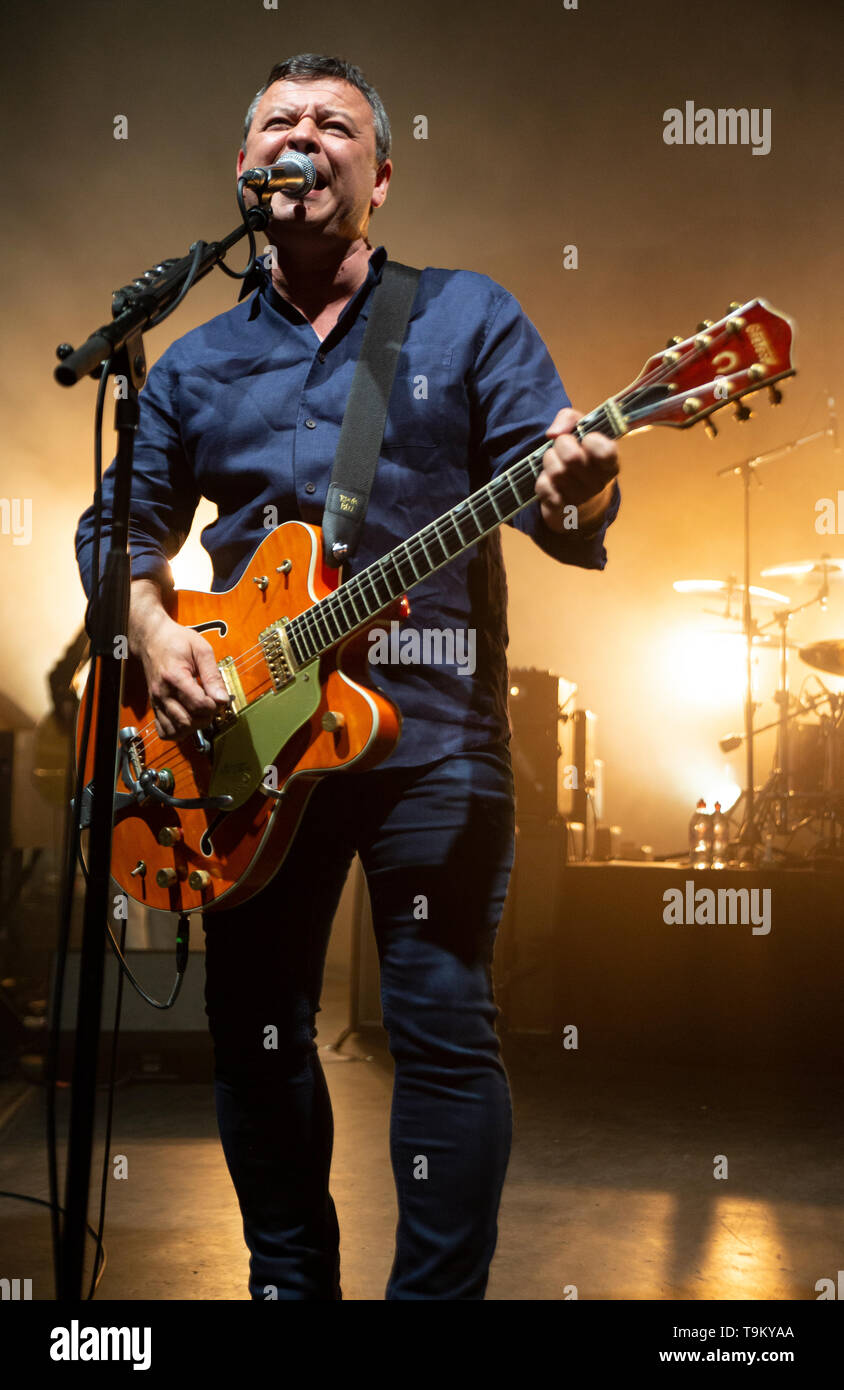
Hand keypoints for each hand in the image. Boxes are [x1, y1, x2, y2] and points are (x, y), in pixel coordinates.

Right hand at [128, 582, 230, 739]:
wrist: (152, 639)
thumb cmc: (177, 641)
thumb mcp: (201, 650)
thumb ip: (213, 675)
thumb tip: (222, 698)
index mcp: (174, 676)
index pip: (198, 704)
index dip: (214, 706)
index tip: (219, 697)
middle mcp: (162, 693)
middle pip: (188, 721)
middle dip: (206, 718)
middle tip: (212, 705)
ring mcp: (156, 702)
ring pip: (176, 730)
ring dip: (194, 727)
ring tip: (201, 712)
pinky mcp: (155, 707)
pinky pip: (164, 731)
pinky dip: (178, 732)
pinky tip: (187, 720)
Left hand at [536, 407, 619, 534]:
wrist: (575, 492)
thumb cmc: (579, 452)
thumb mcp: (579, 428)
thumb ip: (569, 418)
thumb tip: (553, 433)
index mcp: (610, 463)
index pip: (605, 452)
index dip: (592, 441)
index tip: (587, 437)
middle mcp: (599, 483)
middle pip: (572, 458)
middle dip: (561, 445)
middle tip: (563, 445)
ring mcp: (580, 497)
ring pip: (555, 472)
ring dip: (549, 460)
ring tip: (555, 460)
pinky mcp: (561, 507)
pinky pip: (543, 487)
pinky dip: (542, 479)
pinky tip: (550, 479)